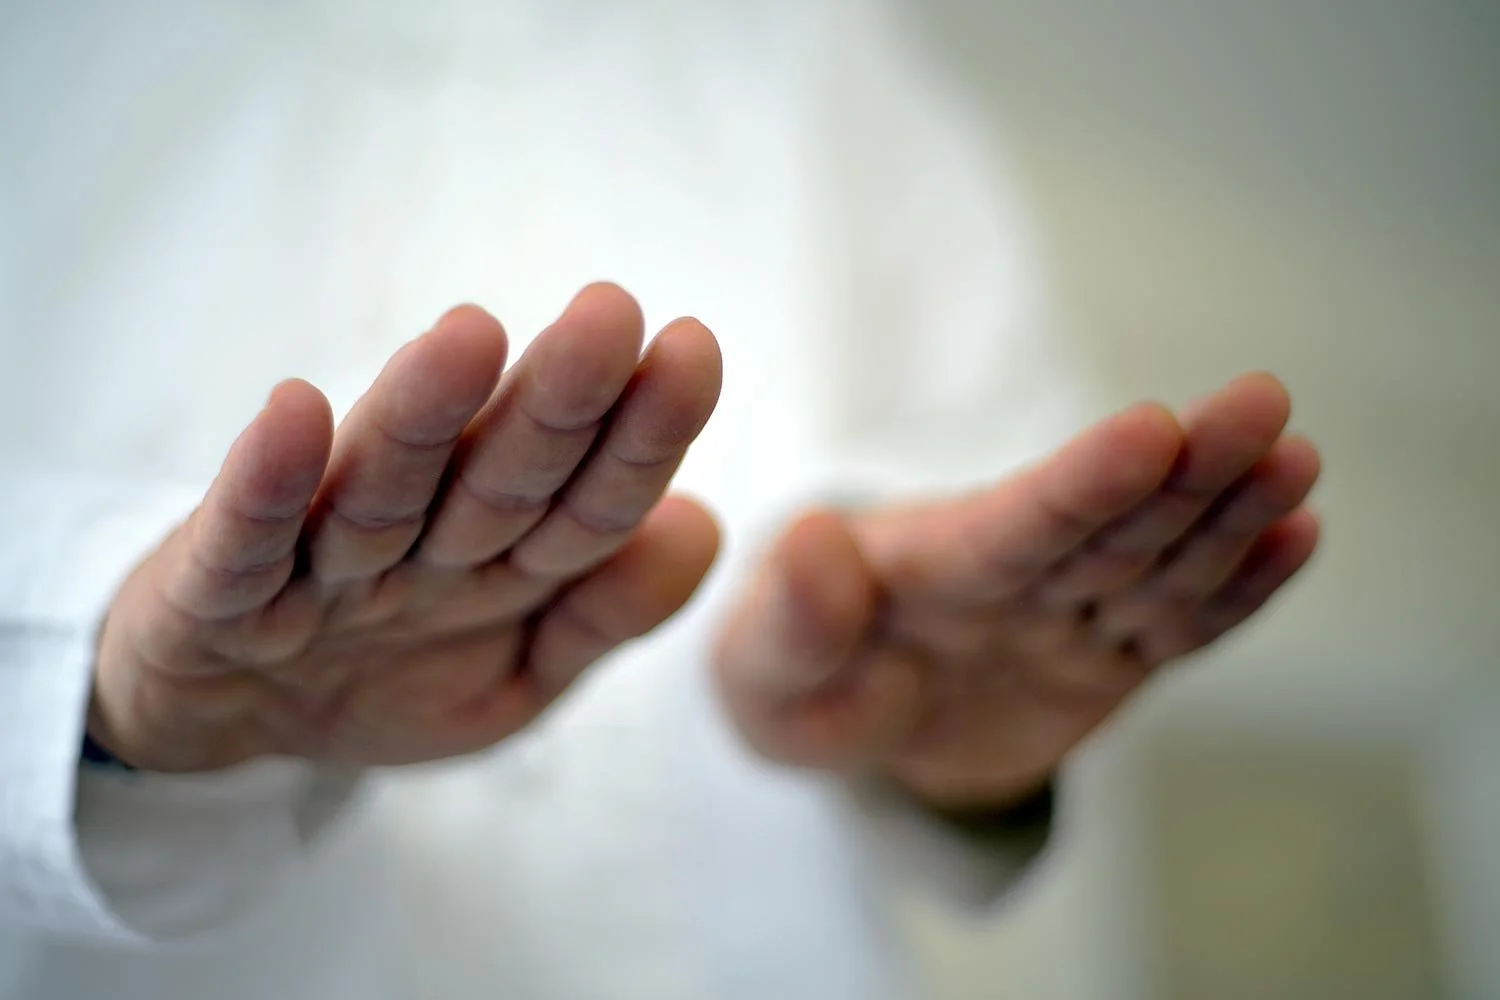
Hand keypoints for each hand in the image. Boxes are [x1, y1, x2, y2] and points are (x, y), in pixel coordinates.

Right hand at [91, 284, 721, 771]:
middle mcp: (422, 546)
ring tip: (469, 333)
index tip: (693, 350)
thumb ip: (603, 613)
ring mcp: (322, 567)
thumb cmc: (387, 678)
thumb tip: (706, 525)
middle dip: (555, 400)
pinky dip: (269, 483)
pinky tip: (295, 409)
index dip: (641, 437)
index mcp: (501, 564)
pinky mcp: (218, 591)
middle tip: (608, 310)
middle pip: (497, 474)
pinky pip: (247, 540)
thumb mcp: (517, 679)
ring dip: (422, 413)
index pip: (586, 501)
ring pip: (381, 488)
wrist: (231, 723)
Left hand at [714, 374, 1320, 811]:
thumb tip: (809, 538)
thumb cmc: (789, 681)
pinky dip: (1237, 592)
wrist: (841, 714)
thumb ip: (785, 623)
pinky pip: (1177, 625)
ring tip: (1294, 458)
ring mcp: (1066, 614)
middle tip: (1261, 403)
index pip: (1013, 522)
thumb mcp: (758, 675)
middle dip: (1185, 469)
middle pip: (1107, 524)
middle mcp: (1012, 576)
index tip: (1149, 429)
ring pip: (1158, 562)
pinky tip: (1297, 535)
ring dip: (1228, 514)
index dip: (1081, 482)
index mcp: (929, 565)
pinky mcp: (1106, 656)